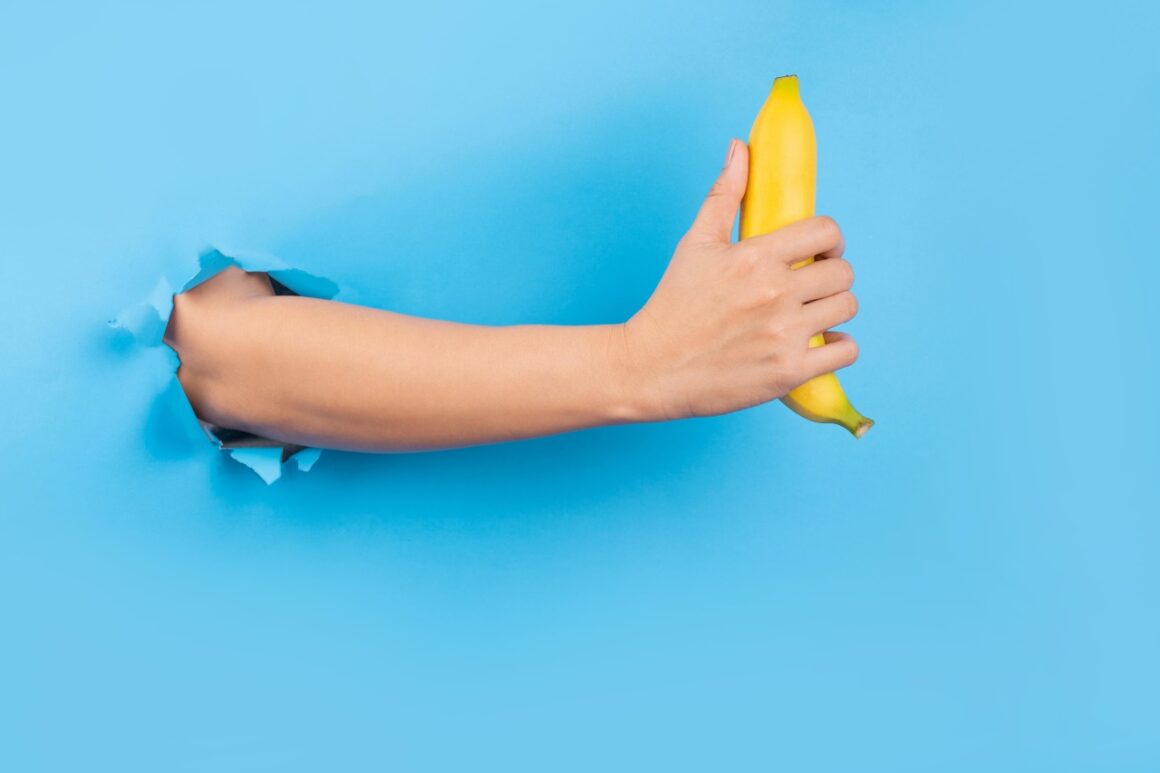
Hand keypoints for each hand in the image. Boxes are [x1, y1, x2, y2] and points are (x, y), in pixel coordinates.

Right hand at [619, 139, 858, 421]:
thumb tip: (740, 146)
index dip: (830, 239)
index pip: (826, 230)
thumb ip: (725, 194)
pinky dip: (839, 347)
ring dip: (835, 310)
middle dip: (832, 275)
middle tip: (812, 286)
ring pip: (847, 308)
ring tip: (813, 314)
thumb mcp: (695, 244)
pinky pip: (845, 351)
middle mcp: (774, 294)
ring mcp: (783, 335)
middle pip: (843, 272)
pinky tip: (820, 344)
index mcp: (754, 257)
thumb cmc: (672, 305)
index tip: (820, 251)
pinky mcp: (788, 371)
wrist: (650, 368)